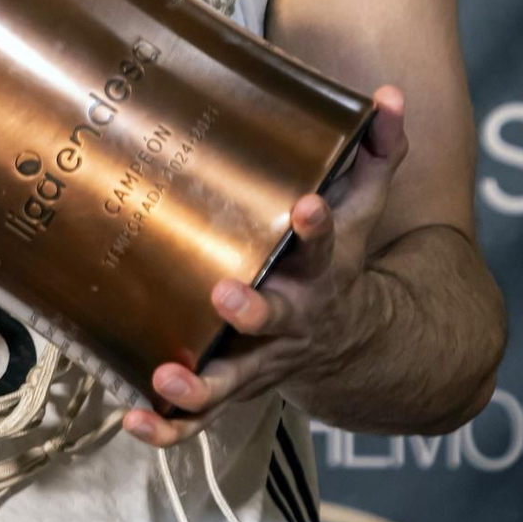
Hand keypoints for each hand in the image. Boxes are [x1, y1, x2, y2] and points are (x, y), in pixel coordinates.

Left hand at [122, 87, 409, 446]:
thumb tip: (391, 94)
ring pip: (231, 384)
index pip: (325, 246)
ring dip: (199, 387)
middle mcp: (290, 323)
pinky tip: (131, 418)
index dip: (318, 227)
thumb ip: (378, 152)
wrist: (351, 347)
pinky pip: (198, 422)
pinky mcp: (231, 391)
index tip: (308, 205)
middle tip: (226, 294)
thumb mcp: (365, 208)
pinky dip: (167, 427)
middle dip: (253, 310)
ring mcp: (260, 363)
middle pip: (275, 321)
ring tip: (166, 377)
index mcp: (321, 274)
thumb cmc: (341, 264)